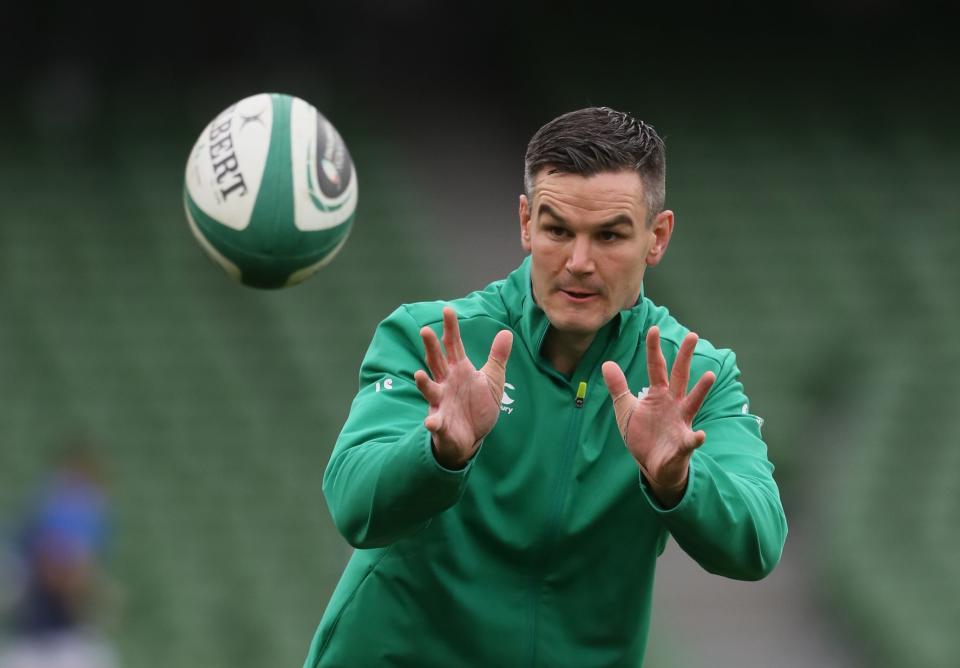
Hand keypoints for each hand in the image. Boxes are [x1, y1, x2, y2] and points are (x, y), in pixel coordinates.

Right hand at [414, 307, 512, 468]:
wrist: (472, 438)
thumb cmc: (477, 407)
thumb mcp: (492, 381)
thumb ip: (497, 358)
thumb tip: (506, 332)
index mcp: (459, 371)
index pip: (453, 346)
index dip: (450, 328)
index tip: (448, 310)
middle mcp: (446, 383)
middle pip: (437, 362)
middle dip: (431, 348)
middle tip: (425, 331)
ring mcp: (441, 403)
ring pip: (430, 389)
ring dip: (423, 383)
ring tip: (419, 375)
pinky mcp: (442, 424)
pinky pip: (436, 422)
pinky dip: (433, 422)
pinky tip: (431, 422)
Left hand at [601, 326, 715, 507]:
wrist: (653, 465)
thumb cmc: (643, 435)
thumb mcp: (626, 409)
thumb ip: (619, 387)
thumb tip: (607, 363)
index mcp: (658, 395)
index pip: (656, 368)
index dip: (654, 349)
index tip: (654, 329)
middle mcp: (673, 404)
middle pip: (680, 376)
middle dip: (685, 357)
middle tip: (692, 335)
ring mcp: (681, 423)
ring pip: (693, 402)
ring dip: (701, 390)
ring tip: (709, 376)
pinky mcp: (683, 444)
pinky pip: (690, 441)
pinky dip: (696, 439)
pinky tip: (699, 435)